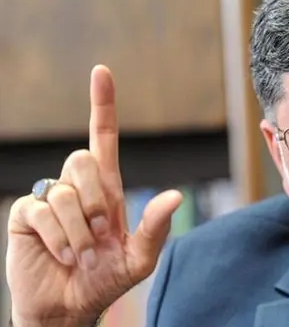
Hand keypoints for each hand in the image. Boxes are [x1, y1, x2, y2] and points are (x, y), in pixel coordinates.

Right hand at [6, 65, 182, 326]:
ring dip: (78, 229)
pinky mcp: (26, 214)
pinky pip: (40, 209)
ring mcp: (50, 198)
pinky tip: (62, 255)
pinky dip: (57, 237)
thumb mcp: (139, 259)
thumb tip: (175, 195)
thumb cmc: (106, 279)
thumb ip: (155, 228)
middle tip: (100, 235)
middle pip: (82, 159)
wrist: (71, 306)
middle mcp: (78, 187)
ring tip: (82, 253)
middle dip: (95, 200)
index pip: (104, 137)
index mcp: (106, 188)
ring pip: (64, 189)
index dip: (103, 105)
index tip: (102, 72)